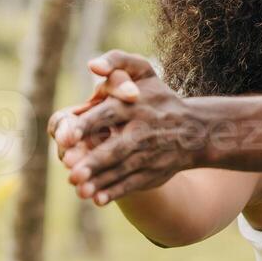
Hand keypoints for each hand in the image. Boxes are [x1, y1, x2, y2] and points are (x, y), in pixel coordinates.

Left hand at [64, 51, 204, 204]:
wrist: (194, 130)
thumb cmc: (157, 97)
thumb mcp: (144, 71)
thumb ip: (116, 60)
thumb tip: (92, 64)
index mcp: (135, 105)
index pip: (109, 113)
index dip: (87, 125)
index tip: (67, 137)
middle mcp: (142, 131)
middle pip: (117, 148)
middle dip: (95, 162)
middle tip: (71, 172)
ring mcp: (148, 155)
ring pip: (122, 170)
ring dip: (101, 181)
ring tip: (79, 190)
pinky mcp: (152, 174)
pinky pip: (132, 184)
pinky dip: (115, 193)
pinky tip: (97, 200)